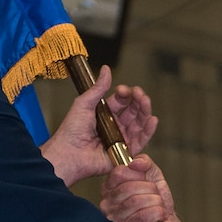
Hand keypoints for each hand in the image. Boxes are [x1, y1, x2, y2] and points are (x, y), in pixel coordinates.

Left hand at [39, 64, 153, 184]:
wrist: (68, 153)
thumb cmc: (71, 130)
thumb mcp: (84, 103)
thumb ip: (98, 88)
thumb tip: (106, 68)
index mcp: (106, 114)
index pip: (122, 102)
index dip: (125, 94)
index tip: (123, 90)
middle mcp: (116, 126)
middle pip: (133, 111)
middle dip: (138, 101)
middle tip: (139, 93)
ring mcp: (121, 139)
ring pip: (139, 124)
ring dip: (145, 111)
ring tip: (145, 101)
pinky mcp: (126, 152)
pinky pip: (141, 141)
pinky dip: (148, 130)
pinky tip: (152, 119)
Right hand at [102, 157, 220, 221]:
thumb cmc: (158, 204)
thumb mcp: (154, 178)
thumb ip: (145, 164)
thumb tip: (136, 162)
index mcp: (110, 188)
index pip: (119, 172)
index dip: (140, 176)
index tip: (150, 184)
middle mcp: (107, 204)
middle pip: (130, 187)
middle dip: (152, 191)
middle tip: (157, 199)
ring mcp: (113, 220)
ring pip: (136, 201)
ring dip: (156, 203)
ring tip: (159, 209)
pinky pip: (141, 216)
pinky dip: (157, 214)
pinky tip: (160, 217)